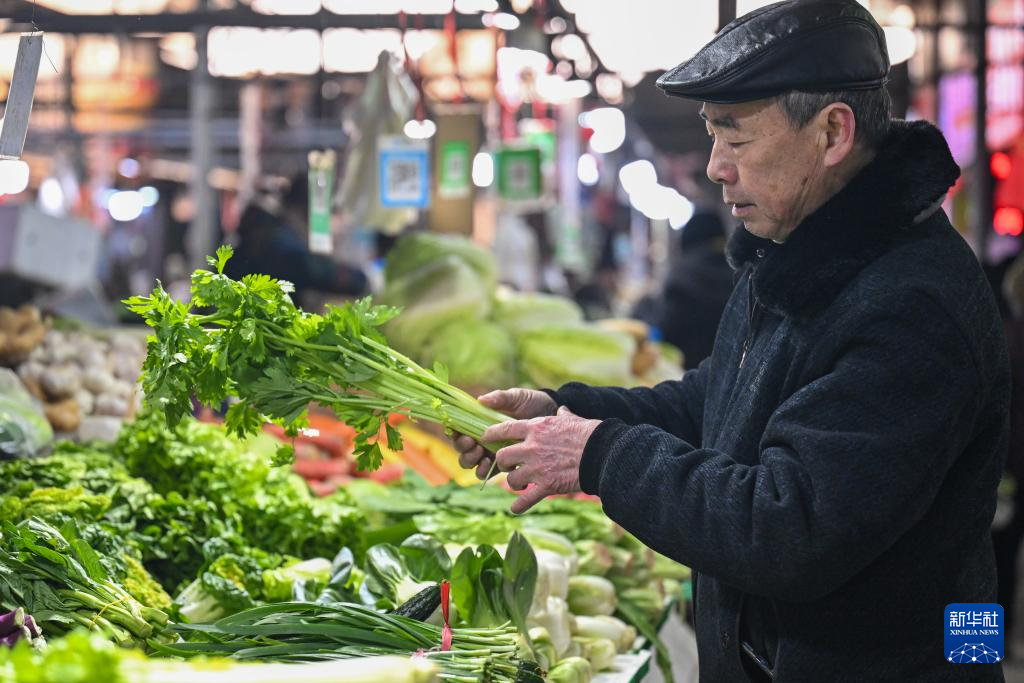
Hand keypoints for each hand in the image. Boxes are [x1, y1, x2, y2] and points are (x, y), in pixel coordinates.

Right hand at [455, 389, 557, 479]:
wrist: (552, 414)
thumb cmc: (531, 403)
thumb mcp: (516, 397)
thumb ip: (500, 398)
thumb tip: (481, 400)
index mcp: (480, 422)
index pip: (459, 431)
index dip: (454, 434)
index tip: (461, 433)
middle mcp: (483, 440)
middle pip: (463, 452)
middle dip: (465, 451)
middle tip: (475, 445)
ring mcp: (494, 453)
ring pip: (474, 466)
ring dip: (475, 464)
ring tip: (485, 457)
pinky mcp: (507, 463)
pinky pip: (492, 474)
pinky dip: (489, 473)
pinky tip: (497, 466)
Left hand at [482, 406, 600, 513]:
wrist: (602, 453)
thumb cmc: (589, 433)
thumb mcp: (572, 419)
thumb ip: (562, 415)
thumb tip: (562, 410)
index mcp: (535, 428)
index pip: (503, 429)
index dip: (490, 435)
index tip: (485, 439)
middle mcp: (531, 447)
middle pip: (502, 456)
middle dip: (502, 463)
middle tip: (508, 466)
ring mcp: (537, 468)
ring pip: (512, 479)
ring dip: (514, 483)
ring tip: (520, 485)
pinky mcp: (546, 485)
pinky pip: (525, 499)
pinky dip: (518, 505)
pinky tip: (514, 509)